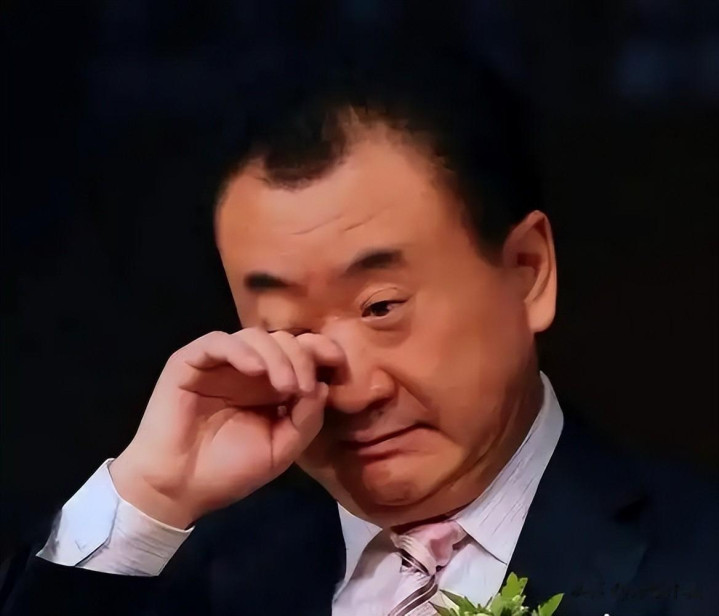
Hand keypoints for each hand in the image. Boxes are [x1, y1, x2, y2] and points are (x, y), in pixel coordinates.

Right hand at [109, 328, 343, 528]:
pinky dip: (241, 350)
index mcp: (271, 387)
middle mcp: (248, 370)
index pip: (302, 353)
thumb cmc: (228, 472)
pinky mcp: (191, 362)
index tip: (339, 364)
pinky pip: (219, 341)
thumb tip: (323, 386)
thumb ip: (305, 420)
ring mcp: (220, 365)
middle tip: (302, 388)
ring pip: (255, 336)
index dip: (322, 351)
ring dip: (277, 356)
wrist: (178, 490)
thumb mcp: (280, 450)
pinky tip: (255, 370)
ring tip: (284, 387)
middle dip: (301, 358)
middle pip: (283, 340)